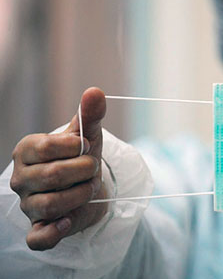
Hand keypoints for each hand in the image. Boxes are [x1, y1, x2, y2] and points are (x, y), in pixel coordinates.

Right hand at [10, 87, 107, 249]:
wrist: (88, 187)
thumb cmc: (81, 157)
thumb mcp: (88, 135)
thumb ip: (90, 115)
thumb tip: (94, 91)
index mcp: (27, 150)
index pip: (48, 147)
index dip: (76, 147)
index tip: (86, 147)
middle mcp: (20, 178)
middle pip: (52, 176)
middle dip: (83, 172)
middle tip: (92, 170)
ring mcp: (26, 205)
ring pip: (51, 205)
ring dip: (81, 195)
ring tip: (89, 188)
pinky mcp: (38, 229)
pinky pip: (38, 238)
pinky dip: (54, 232)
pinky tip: (69, 221)